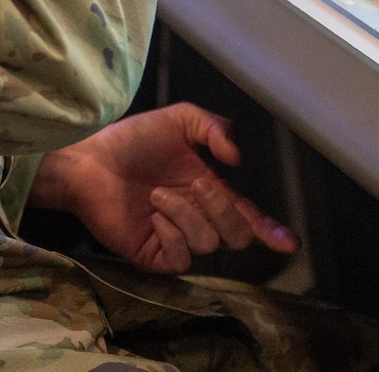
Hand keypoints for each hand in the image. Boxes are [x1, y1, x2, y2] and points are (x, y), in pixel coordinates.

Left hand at [28, 103, 297, 273]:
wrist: (89, 161)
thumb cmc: (131, 141)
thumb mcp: (178, 120)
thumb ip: (213, 128)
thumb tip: (237, 159)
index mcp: (208, 190)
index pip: (247, 216)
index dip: (270, 230)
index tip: (288, 241)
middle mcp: (197, 218)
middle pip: (236, 234)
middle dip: (222, 208)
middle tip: (195, 183)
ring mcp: (176, 239)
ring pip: (208, 242)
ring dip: (185, 213)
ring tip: (156, 195)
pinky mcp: (155, 255)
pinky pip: (181, 258)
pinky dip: (170, 234)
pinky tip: (153, 218)